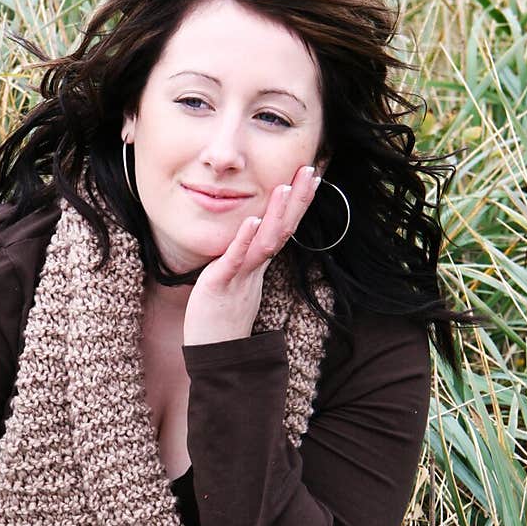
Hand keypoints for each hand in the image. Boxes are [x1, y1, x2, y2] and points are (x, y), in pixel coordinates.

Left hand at [183, 165, 319, 344]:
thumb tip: (252, 239)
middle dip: (298, 199)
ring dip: (277, 214)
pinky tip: (253, 219)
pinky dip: (245, 239)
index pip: (284, 228)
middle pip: (283, 229)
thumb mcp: (237, 281)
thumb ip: (246, 259)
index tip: (311, 176)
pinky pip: (235, 260)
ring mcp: (241, 276)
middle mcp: (255, 268)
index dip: (298, 203)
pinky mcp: (220, 285)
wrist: (214, 355)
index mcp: (258, 264)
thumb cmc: (222, 317)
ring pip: (265, 242)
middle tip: (311, 170)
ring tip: (286, 186)